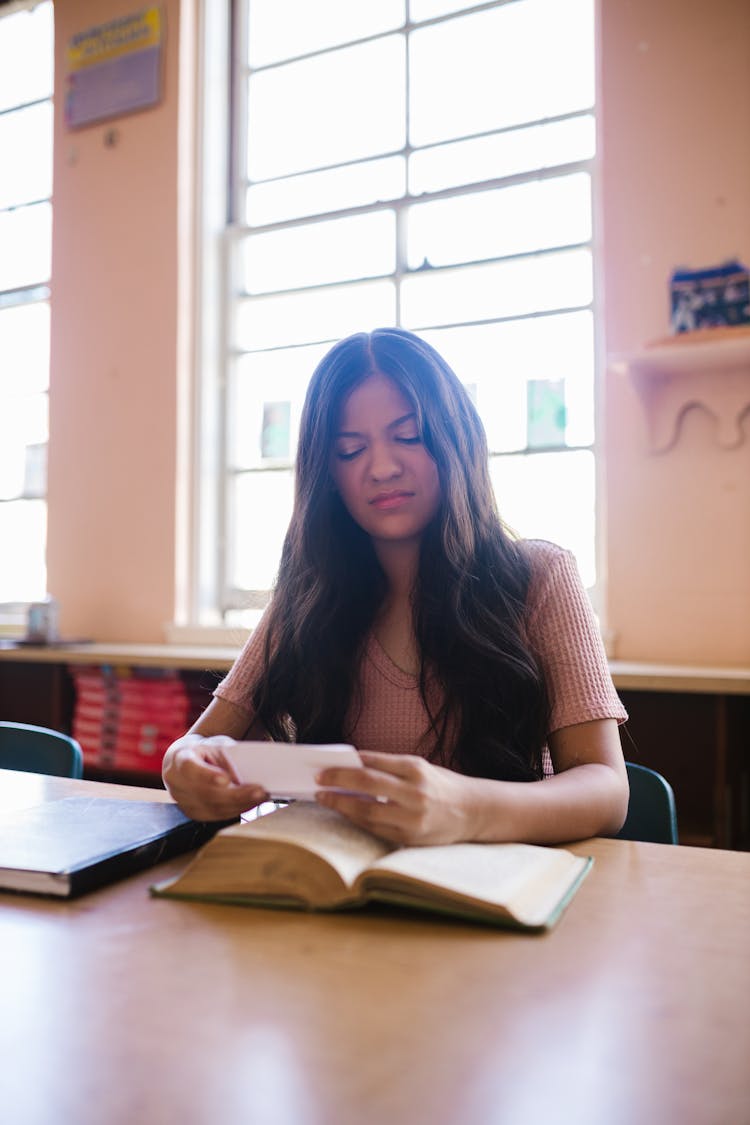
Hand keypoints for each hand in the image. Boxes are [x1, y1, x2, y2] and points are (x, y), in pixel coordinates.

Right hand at [162, 734, 268, 821]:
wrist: (184, 761)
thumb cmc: (204, 751)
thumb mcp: (216, 746)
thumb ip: (227, 760)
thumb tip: (245, 779)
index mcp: (180, 758)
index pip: (190, 768)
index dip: (207, 776)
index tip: (226, 779)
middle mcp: (177, 783)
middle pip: (207, 794)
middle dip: (237, 795)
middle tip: (260, 791)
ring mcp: (183, 801)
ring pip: (214, 808)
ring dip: (241, 805)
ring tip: (262, 797)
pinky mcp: (193, 813)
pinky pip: (217, 815)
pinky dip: (237, 810)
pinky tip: (252, 804)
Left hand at [314, 752, 474, 845]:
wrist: (473, 811)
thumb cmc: (440, 785)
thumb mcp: (419, 768)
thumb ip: (388, 768)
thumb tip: (350, 768)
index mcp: (416, 769)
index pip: (372, 763)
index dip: (345, 765)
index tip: (324, 767)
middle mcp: (415, 793)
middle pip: (367, 784)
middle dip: (338, 781)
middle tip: (318, 780)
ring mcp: (413, 818)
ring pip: (367, 811)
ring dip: (341, 805)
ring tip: (325, 798)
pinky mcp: (410, 838)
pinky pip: (375, 829)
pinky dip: (357, 820)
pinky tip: (345, 814)